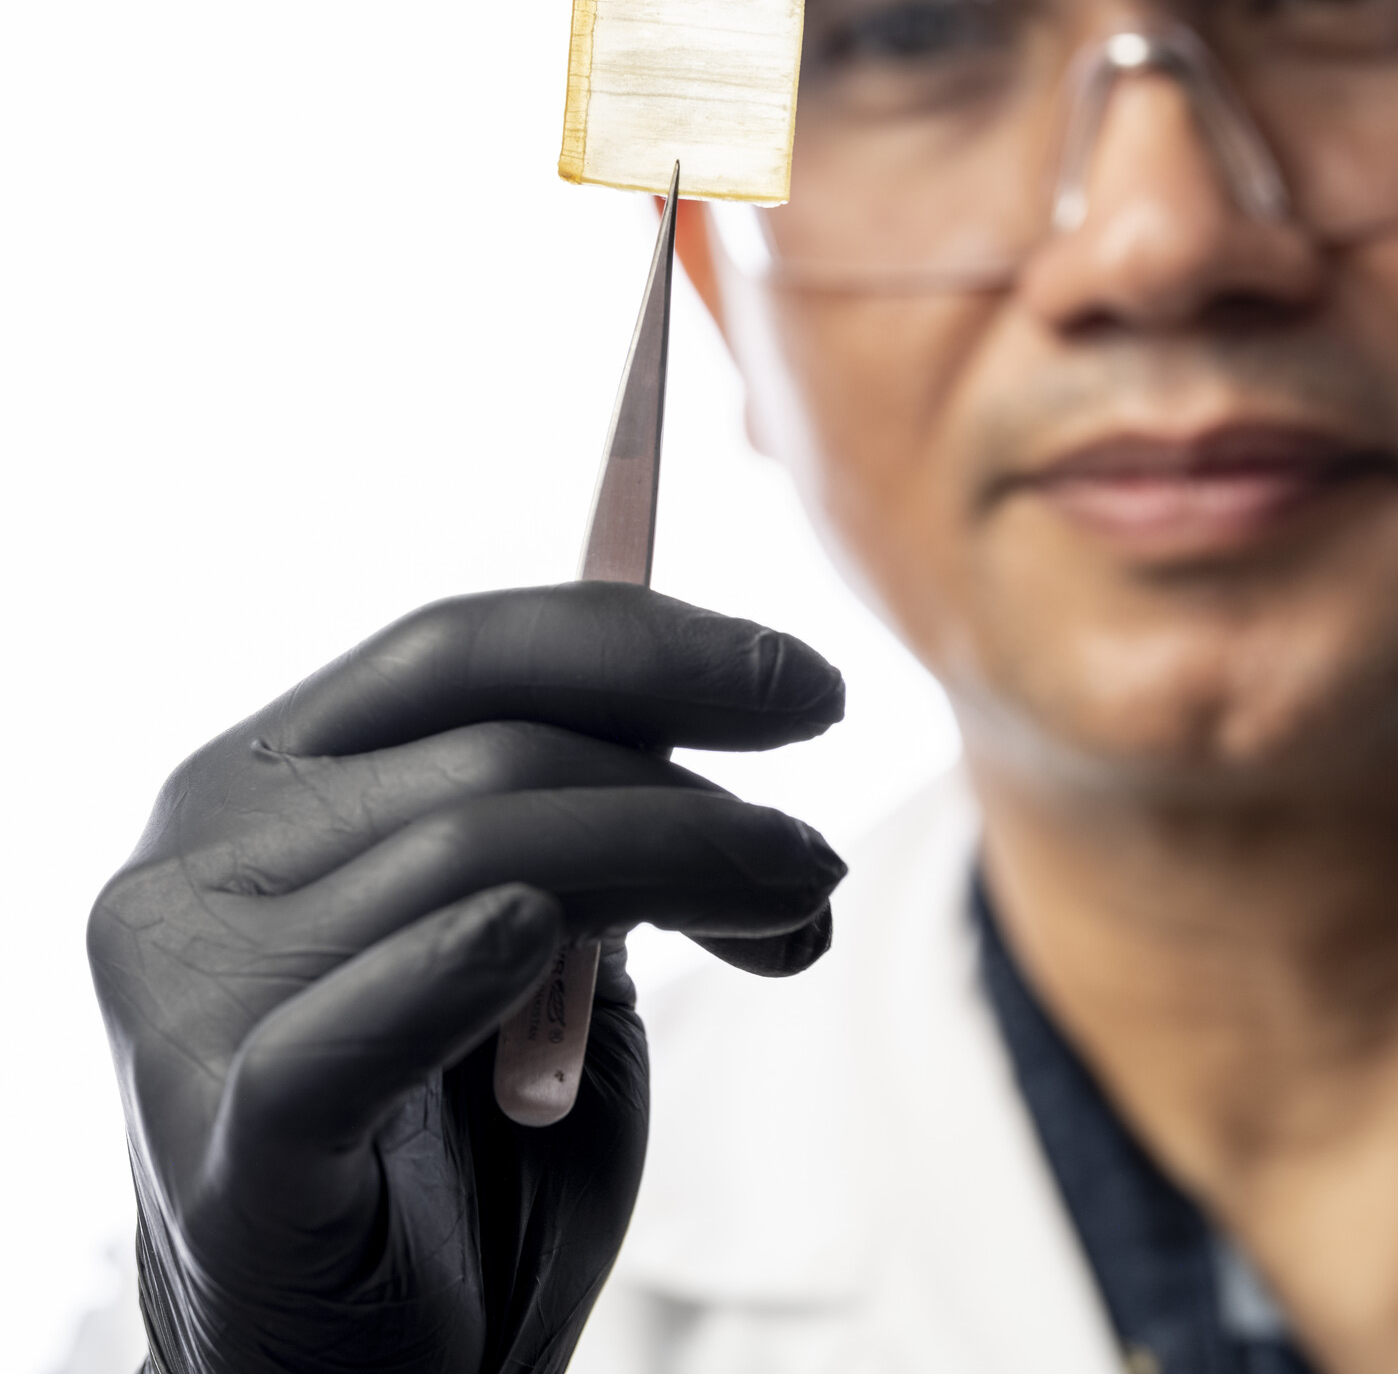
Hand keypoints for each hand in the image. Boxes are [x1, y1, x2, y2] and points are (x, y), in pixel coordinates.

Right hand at [89, 582, 846, 1373]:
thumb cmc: (461, 1147)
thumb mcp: (541, 948)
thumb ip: (589, 824)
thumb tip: (738, 700)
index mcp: (260, 784)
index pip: (460, 646)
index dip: (649, 644)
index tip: (808, 686)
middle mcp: (196, 865)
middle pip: (493, 748)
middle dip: (693, 789)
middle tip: (814, 854)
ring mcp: (188, 999)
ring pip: (478, 854)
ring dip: (679, 864)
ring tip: (796, 914)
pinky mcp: (222, 1143)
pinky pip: (358, 1024)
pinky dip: (465, 966)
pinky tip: (546, 937)